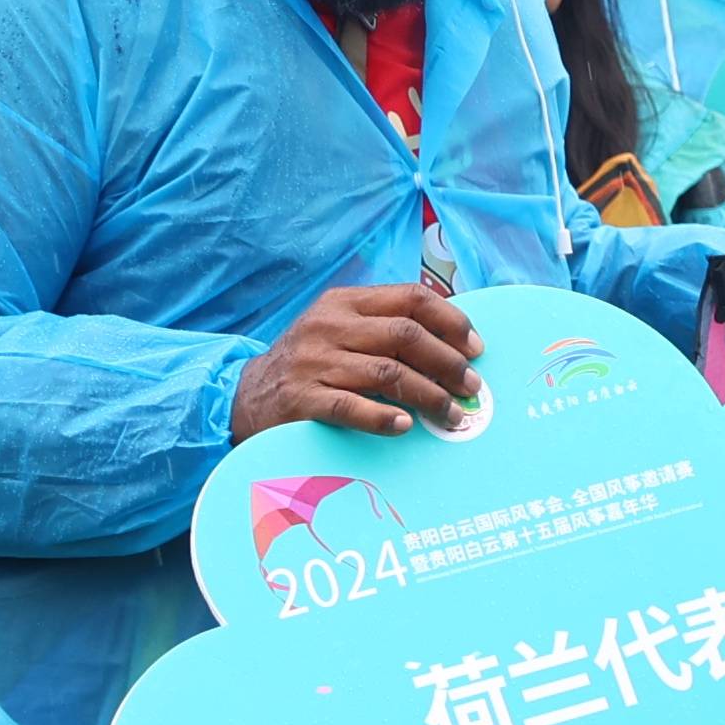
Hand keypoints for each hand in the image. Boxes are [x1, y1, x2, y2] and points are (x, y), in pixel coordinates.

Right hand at [232, 284, 480, 438]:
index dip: (451, 321)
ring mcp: (313, 361)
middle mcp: (329, 326)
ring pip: (387, 372)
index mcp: (346, 302)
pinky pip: (350, 406)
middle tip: (472, 387)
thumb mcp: (342, 331)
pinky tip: (405, 426)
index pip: (411, 298)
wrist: (248, 395)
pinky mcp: (300, 397)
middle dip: (448, 362)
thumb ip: (387, 329)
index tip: (476, 348)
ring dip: (429, 396)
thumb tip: (456, 347)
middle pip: (406, 335)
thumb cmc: (311, 363)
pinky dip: (382, 417)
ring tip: (453, 415)